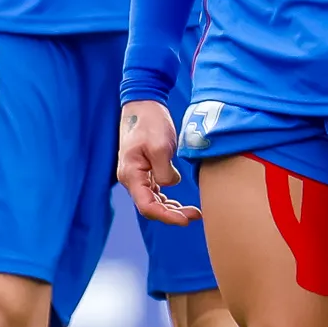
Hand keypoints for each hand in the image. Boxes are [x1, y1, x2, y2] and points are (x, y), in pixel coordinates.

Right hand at [117, 97, 199, 225]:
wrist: (143, 105)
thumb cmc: (150, 123)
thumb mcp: (160, 146)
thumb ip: (164, 171)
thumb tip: (170, 185)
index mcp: (131, 174)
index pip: (146, 206)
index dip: (166, 217)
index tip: (186, 220)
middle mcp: (131, 178)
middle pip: (150, 207)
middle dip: (172, 215)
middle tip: (196, 216)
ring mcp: (137, 175)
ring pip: (153, 202)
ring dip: (171, 209)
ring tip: (193, 212)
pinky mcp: (145, 170)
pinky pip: (155, 192)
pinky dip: (168, 200)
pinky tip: (182, 203)